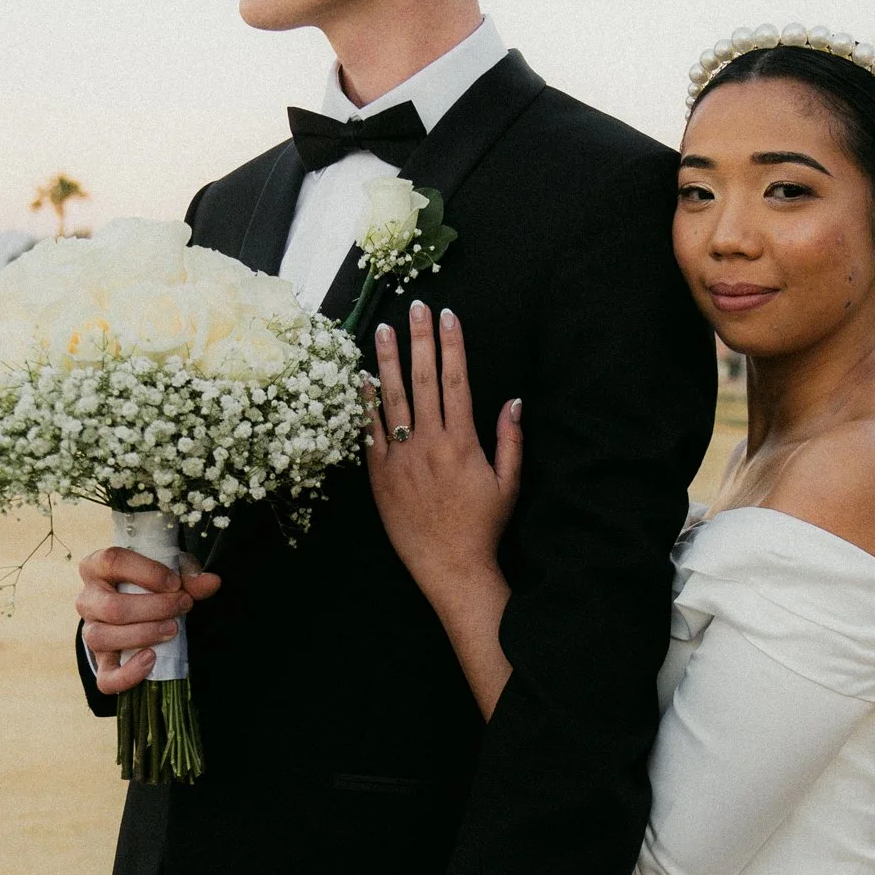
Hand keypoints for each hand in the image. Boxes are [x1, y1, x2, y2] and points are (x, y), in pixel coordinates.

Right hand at [75, 547, 220, 694]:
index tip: (175, 583)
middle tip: (184, 605)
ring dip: (144, 635)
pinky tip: (151, 660)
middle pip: (112, 607)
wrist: (135, 607)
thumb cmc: (150, 583)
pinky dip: (128, 674)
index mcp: (97, 566)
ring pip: (103, 638)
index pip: (112, 561)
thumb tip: (212, 582)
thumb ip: (188, 576)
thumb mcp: (168, 571)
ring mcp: (90, 631)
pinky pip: (105, 677)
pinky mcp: (100, 662)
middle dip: (154, 608)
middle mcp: (87, 599)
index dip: (147, 572)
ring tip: (172, 629)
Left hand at [366, 301, 521, 609]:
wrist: (450, 566)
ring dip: (387, 362)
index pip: (456, 380)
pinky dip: (365, 405)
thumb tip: (514, 400)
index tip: (448, 316)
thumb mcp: (508, 483)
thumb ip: (510, 439)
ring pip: (392, 400)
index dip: (452, 345)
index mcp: (462, 442)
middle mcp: (429, 444)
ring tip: (382, 330)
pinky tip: (361, 379)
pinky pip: (369, 433)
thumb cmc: (483, 526)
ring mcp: (400, 459)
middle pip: (423, 380)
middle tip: (415, 307)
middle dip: (420, 340)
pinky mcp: (379, 476)